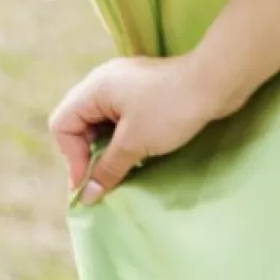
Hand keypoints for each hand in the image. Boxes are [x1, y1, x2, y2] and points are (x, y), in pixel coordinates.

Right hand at [48, 49, 223, 204]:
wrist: (217, 82)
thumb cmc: (171, 110)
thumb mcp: (134, 143)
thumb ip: (106, 169)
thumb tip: (87, 196)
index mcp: (94, 88)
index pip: (62, 125)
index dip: (71, 157)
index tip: (91, 182)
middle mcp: (105, 82)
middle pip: (79, 124)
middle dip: (89, 154)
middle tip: (106, 177)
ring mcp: (126, 86)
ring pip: (102, 124)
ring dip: (108, 148)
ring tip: (124, 168)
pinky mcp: (146, 92)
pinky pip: (122, 119)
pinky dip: (125, 138)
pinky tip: (139, 154)